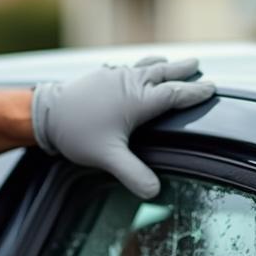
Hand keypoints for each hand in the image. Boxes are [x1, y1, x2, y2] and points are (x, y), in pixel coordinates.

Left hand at [30, 56, 215, 198]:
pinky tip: (133, 70)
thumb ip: (133, 174)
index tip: (210, 88)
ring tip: (171, 62)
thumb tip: (155, 192)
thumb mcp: (108, 158)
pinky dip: (138, 66)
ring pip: (145, 65)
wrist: (45, 113)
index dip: (194, 91)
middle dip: (182, 69)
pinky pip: (127, 67)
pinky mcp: (100, 75)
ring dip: (161, 64)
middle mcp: (130, 82)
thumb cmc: (77, 133)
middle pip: (163, 72)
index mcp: (138, 99)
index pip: (175, 94)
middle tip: (197, 63)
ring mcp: (114, 76)